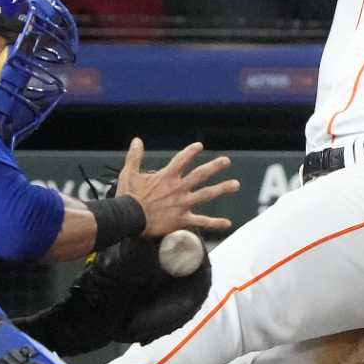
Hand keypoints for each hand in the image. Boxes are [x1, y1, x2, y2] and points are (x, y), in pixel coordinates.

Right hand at [112, 138, 238, 238]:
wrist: (128, 219)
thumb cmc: (128, 197)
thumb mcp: (129, 173)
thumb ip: (135, 156)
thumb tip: (137, 140)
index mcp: (166, 176)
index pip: (182, 160)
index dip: (191, 152)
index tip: (200, 146)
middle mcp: (178, 188)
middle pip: (200, 174)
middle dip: (214, 166)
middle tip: (227, 161)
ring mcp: (182, 204)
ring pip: (206, 194)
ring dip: (222, 189)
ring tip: (235, 184)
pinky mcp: (182, 220)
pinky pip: (201, 222)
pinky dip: (215, 223)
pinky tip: (227, 223)